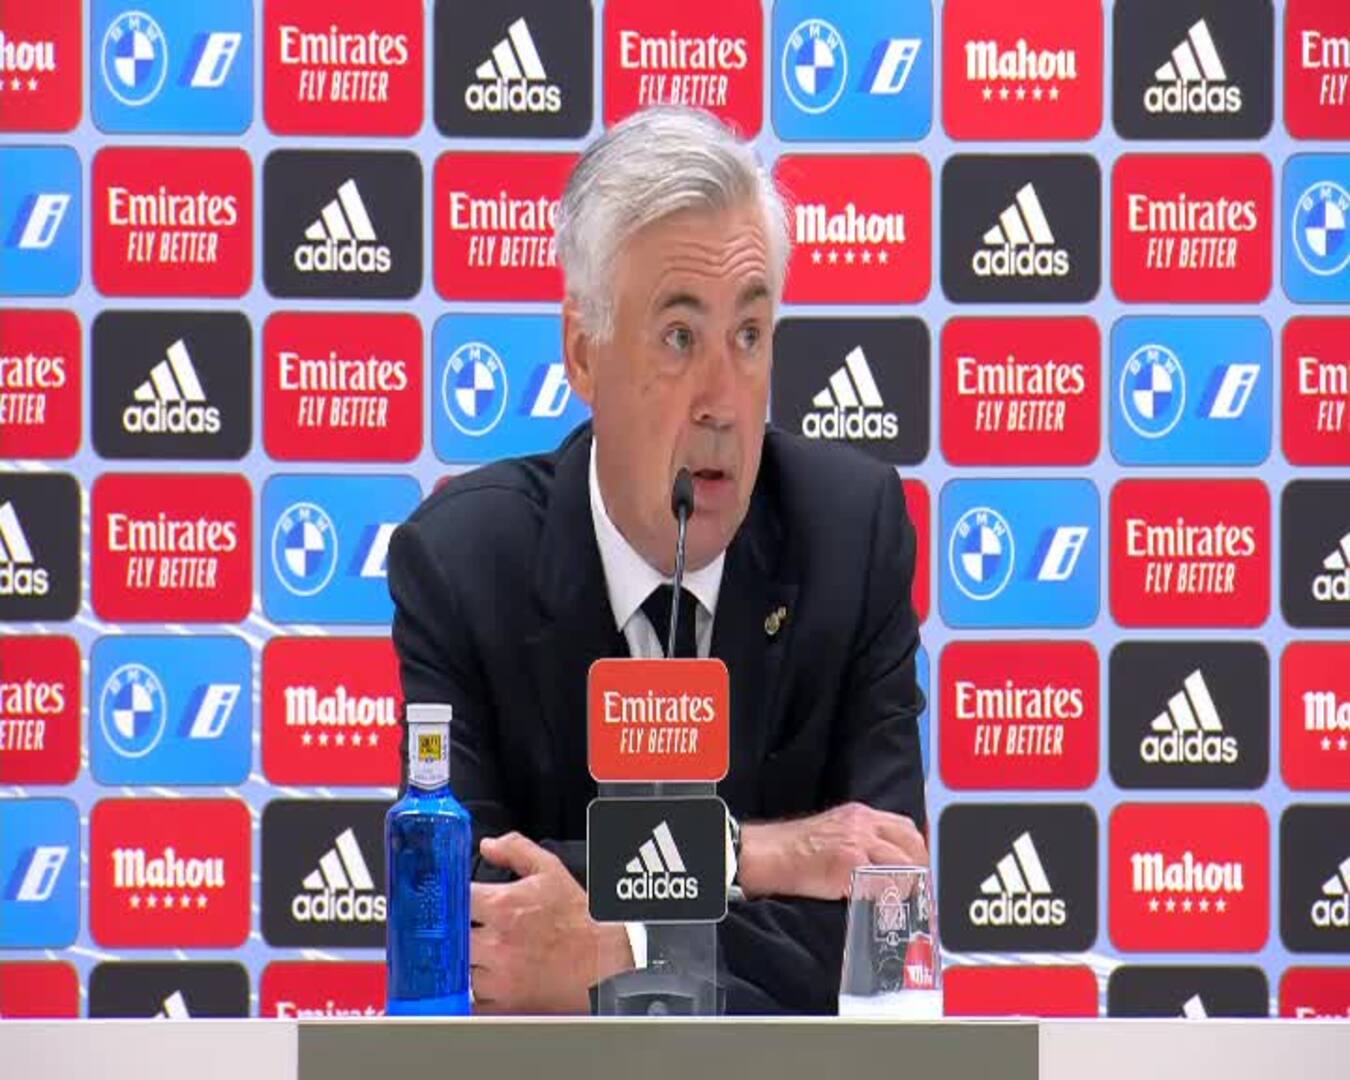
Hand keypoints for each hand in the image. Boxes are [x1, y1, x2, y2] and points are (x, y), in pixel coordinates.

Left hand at [469, 832, 632, 1013]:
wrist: (602, 963)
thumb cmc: (578, 920)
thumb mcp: (550, 871)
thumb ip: (516, 849)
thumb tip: (488, 846)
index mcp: (503, 906)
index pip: (456, 898)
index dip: (453, 897)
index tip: (457, 899)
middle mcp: (496, 943)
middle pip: (451, 935)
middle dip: (459, 930)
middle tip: (472, 928)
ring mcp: (498, 977)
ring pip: (460, 967)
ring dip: (469, 960)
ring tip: (489, 953)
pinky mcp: (504, 1004)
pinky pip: (473, 999)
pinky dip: (478, 990)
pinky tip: (494, 977)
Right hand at [737, 802, 926, 900]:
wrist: (766, 855)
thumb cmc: (792, 850)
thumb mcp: (832, 833)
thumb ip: (859, 842)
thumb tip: (883, 866)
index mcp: (859, 815)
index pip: (904, 827)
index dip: (916, 851)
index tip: (919, 870)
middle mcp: (863, 823)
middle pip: (912, 843)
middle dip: (920, 868)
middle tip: (918, 890)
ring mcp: (858, 841)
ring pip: (905, 863)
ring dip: (908, 885)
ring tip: (902, 902)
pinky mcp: (850, 862)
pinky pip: (886, 881)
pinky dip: (891, 897)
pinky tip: (885, 907)